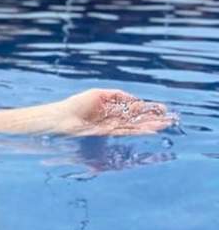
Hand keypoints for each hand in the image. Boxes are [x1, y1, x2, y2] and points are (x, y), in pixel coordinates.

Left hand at [54, 89, 173, 135]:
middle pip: (137, 121)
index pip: (134, 111)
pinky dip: (138, 131)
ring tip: (165, 125)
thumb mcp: (99, 94)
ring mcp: (112, 128)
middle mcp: (114, 121)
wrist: (60, 119)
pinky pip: (126, 132)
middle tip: (170, 120)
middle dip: (153, 120)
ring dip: (150, 126)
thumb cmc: (76, 105)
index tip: (163, 110)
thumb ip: (118, 95)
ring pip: (135, 128)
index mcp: (112, 111)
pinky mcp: (107, 135)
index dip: (148, 111)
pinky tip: (149, 130)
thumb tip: (135, 99)